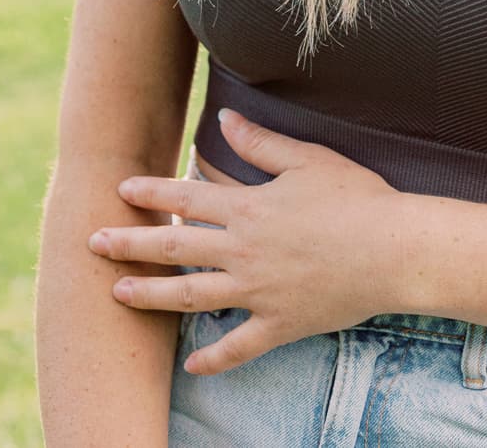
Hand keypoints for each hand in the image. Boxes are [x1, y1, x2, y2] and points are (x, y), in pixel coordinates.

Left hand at [86, 108, 411, 373]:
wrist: (393, 249)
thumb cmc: (356, 197)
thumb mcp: (307, 160)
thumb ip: (260, 144)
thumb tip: (224, 119)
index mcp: (249, 208)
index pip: (186, 198)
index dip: (151, 193)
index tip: (119, 190)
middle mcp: (244, 251)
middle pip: (175, 249)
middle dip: (130, 245)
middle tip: (94, 244)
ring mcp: (258, 292)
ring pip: (191, 298)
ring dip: (150, 296)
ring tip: (118, 294)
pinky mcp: (279, 324)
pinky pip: (238, 347)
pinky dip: (213, 359)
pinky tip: (192, 366)